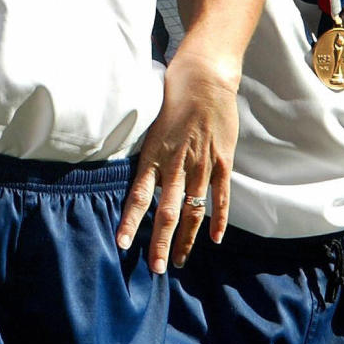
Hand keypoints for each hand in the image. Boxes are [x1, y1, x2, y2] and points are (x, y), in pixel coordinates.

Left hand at [116, 48, 238, 272]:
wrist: (204, 76)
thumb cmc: (173, 96)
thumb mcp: (152, 125)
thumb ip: (149, 154)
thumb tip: (139, 179)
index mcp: (154, 153)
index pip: (139, 194)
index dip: (130, 221)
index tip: (121, 244)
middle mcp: (176, 162)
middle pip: (166, 210)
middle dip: (159, 242)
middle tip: (155, 267)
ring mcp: (202, 162)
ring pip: (193, 209)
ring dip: (185, 238)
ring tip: (178, 260)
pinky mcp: (222, 160)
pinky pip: (221, 195)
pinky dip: (219, 218)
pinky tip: (215, 238)